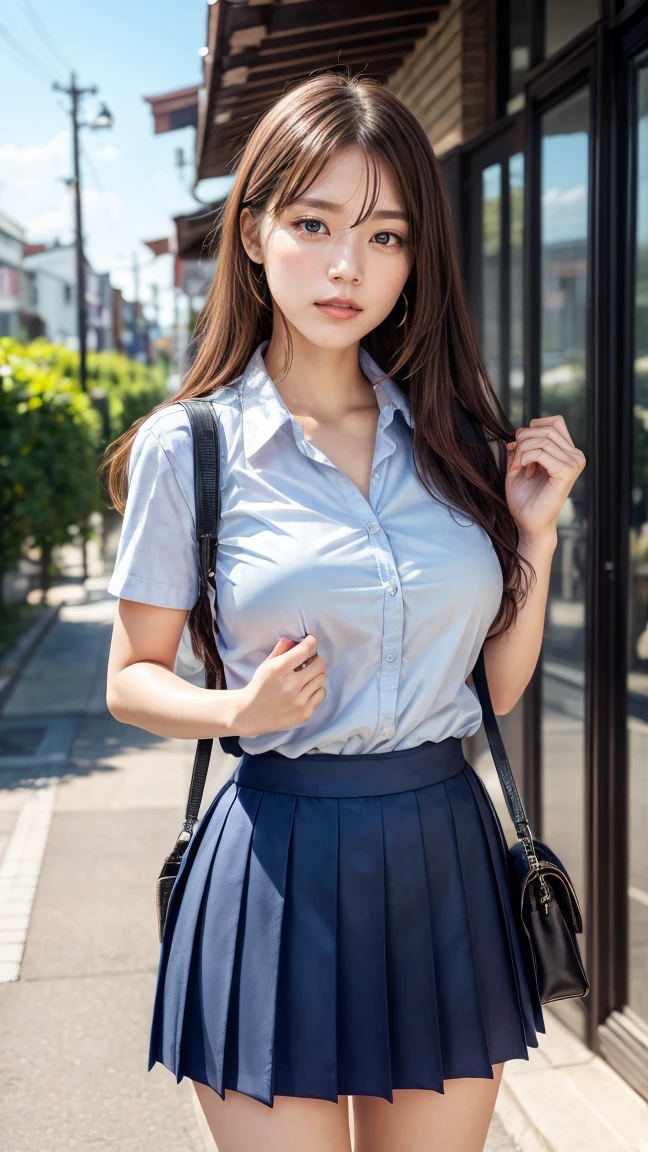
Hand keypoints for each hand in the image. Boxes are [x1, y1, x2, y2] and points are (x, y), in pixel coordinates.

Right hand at [234, 634, 326, 737]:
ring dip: (315, 676)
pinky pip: (321, 694)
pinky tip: (305, 691)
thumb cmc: (259, 687)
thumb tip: (294, 638)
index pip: (304, 651)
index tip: (311, 641)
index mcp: (278, 670)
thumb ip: (281, 650)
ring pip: (322, 679)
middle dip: (315, 660)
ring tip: (305, 678)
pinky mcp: (305, 713)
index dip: (310, 643)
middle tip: (309, 662)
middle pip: (320, 665)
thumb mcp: (266, 665)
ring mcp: (299, 701)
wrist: (251, 714)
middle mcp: (290, 686)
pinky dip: (315, 690)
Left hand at [504, 415, 585, 542]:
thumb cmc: (525, 499)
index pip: (555, 422)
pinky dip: (526, 457)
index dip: (534, 427)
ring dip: (523, 450)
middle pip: (548, 428)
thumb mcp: (519, 465)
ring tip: (519, 466)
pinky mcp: (566, 472)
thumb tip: (521, 429)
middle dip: (525, 439)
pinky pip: (542, 452)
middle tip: (515, 456)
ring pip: (543, 439)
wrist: (529, 523)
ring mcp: (574, 464)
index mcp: (568, 453)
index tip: (518, 444)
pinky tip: (523, 468)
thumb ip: (522, 446)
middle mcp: (575, 456)